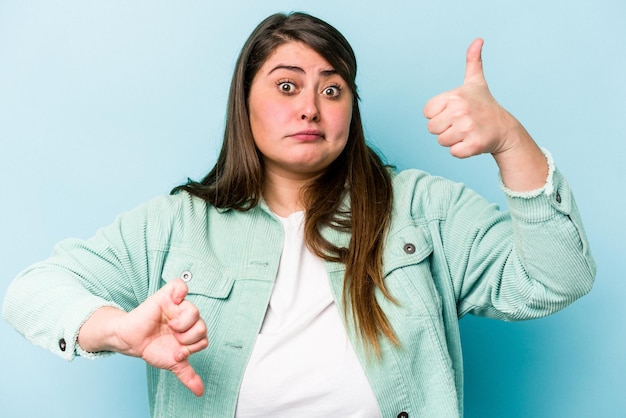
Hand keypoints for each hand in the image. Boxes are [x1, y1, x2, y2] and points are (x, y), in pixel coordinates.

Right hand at [118, 279, 208, 395]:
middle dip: (187, 339)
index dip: (192, 348)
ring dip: (182, 325)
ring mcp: (177, 306)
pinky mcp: (167, 296)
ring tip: (169, 327)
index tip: (177, 352)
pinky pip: (180, 286)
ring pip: (194, 312)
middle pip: (202, 325)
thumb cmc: (152, 347)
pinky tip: (175, 301)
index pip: (204, 338)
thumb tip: (200, 392)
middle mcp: (187, 318)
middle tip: (174, 339)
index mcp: (191, 331)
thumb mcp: (173, 363)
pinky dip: (180, 292)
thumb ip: (188, 375)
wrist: (131, 341)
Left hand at [423, 38, 547, 190]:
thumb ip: (472, 61)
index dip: (439, 115)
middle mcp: (460, 110)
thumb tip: (478, 40)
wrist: (504, 129)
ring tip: (467, 132)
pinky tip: (472, 141)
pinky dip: (461, 150)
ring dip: (453, 140)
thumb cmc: (485, 105)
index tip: (454, 112)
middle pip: (432, 129)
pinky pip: (453, 152)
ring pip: (442, 141)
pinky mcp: (473, 145)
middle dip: (445, 129)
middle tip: (462, 123)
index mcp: (454, 96)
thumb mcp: (476, 82)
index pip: (427, 113)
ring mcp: (467, 129)